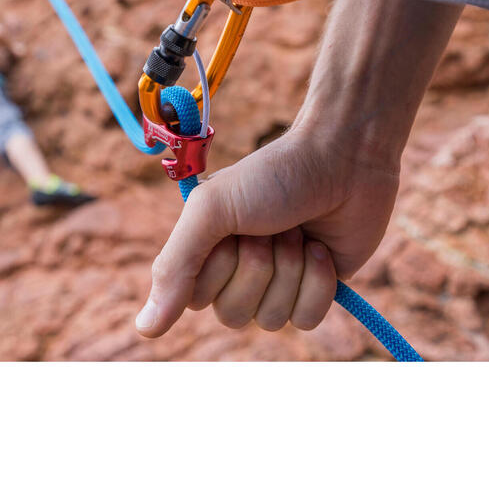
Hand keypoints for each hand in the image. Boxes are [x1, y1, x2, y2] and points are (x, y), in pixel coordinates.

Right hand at [135, 125, 399, 335]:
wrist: (343, 158)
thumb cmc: (273, 177)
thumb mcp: (211, 210)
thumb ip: (174, 268)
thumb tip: (145, 330)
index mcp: (205, 249)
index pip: (195, 299)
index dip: (218, 269)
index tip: (233, 228)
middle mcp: (237, 270)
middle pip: (233, 315)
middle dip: (258, 267)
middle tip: (270, 226)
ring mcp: (278, 282)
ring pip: (272, 320)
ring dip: (290, 270)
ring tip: (297, 231)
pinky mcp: (316, 290)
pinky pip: (307, 320)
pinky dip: (318, 283)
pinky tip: (321, 248)